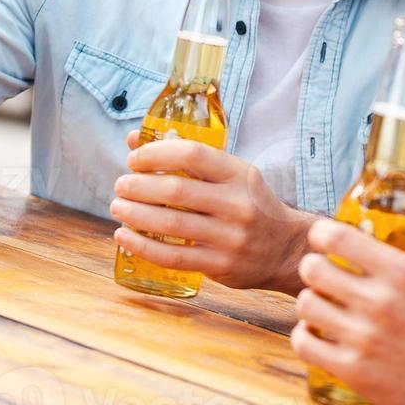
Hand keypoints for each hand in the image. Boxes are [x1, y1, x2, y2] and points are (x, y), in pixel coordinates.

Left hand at [110, 131, 314, 293]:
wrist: (286, 249)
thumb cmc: (251, 205)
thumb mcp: (233, 176)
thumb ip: (189, 159)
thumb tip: (134, 140)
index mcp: (240, 174)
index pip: (192, 154)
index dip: (156, 153)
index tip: (134, 159)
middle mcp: (237, 204)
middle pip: (176, 191)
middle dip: (138, 186)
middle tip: (120, 185)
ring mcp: (230, 237)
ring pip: (171, 224)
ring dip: (135, 214)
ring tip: (118, 207)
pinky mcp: (221, 265)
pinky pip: (173, 256)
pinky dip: (142, 246)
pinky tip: (124, 236)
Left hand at [291, 219, 404, 404]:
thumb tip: (394, 222)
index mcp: (403, 272)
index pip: (336, 236)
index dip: (322, 233)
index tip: (323, 238)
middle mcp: (380, 301)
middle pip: (312, 269)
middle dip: (313, 267)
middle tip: (321, 274)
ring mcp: (364, 338)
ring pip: (305, 305)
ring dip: (310, 302)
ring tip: (322, 305)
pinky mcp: (354, 371)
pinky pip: (304, 344)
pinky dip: (306, 336)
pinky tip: (318, 334)